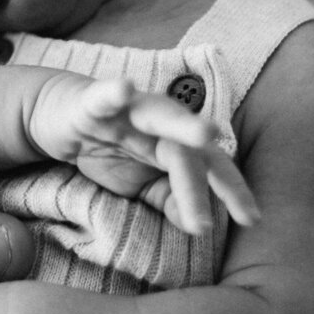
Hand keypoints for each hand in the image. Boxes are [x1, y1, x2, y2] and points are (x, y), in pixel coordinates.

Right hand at [30, 75, 259, 233]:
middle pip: (194, 149)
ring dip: (184, 123)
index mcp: (177, 144)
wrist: (61, 117)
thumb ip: (170, 200)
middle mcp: (163, 122)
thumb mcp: (140, 185)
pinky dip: (114, 92)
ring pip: (162, 116)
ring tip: (206, 132)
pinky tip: (124, 89)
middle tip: (239, 202)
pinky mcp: (94, 102)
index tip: (252, 220)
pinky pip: (104, 97)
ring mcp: (130, 109)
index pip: (211, 170)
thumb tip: (199, 224)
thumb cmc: (109, 149)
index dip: (233, 192)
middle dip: (216, 174)